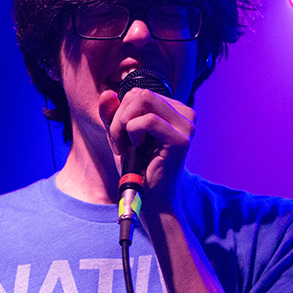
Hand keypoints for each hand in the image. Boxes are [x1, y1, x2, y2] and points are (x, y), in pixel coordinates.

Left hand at [98, 86, 195, 208]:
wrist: (150, 200)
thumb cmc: (138, 168)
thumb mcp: (121, 135)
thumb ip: (112, 114)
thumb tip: (106, 93)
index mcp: (175, 110)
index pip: (140, 92)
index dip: (121, 111)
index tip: (120, 135)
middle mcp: (185, 114)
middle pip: (141, 94)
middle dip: (120, 116)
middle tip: (118, 141)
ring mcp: (186, 126)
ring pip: (144, 100)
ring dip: (123, 123)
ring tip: (125, 145)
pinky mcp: (181, 140)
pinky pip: (148, 120)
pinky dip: (132, 132)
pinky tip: (135, 148)